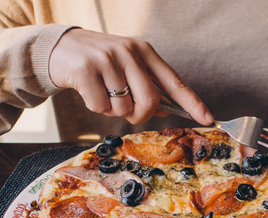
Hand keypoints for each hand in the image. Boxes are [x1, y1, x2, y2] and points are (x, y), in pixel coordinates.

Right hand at [49, 29, 213, 124]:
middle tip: (127, 110)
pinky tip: (89, 91)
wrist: (59, 48)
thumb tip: (165, 109)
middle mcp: (129, 52)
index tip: (208, 119)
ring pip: (123, 109)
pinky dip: (96, 108)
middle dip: (139, 115)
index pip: (174, 82)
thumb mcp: (127, 67)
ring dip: (113, 110)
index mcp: (145, 52)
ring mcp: (107, 59)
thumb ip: (147, 86)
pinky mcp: (85, 69)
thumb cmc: (100, 63)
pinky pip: (101, 107)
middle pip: (150, 102)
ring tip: (103, 91)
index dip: (192, 103)